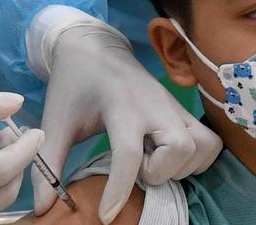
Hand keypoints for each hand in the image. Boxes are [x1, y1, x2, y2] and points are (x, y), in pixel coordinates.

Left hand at [37, 18, 219, 223]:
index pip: (128, 153)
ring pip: (202, 146)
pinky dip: (196, 159)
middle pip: (180, 148)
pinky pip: (209, 140)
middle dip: (159, 172)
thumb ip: (48, 164)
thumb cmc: (73, 85)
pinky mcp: (183, 110)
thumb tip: (46, 208)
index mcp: (120, 104)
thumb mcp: (55, 122)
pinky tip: (166, 158)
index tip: (106, 215)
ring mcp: (174, 105)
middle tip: (135, 170)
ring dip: (180, 167)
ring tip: (150, 162)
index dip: (119, 190)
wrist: (93, 48)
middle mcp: (155, 104)